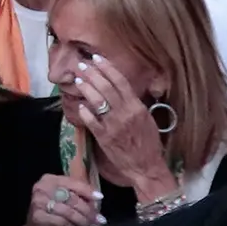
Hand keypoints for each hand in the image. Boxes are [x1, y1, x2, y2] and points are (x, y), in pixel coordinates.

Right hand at [16, 173, 104, 225]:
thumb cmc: (52, 215)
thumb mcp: (65, 201)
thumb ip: (78, 196)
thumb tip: (98, 199)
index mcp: (49, 179)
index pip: (72, 182)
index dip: (87, 190)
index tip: (100, 197)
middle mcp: (41, 187)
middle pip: (72, 198)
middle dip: (88, 210)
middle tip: (99, 219)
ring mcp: (38, 202)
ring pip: (68, 211)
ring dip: (83, 220)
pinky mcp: (38, 217)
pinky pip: (62, 222)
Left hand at [60, 52, 179, 201]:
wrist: (146, 167)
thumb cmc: (149, 143)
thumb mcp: (147, 119)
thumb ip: (134, 104)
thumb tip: (122, 90)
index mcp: (137, 107)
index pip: (120, 82)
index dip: (107, 68)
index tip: (97, 58)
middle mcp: (125, 113)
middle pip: (106, 87)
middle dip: (92, 74)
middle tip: (81, 65)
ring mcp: (114, 125)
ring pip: (97, 101)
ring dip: (86, 88)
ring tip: (77, 80)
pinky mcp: (104, 138)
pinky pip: (92, 121)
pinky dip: (85, 111)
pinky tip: (79, 105)